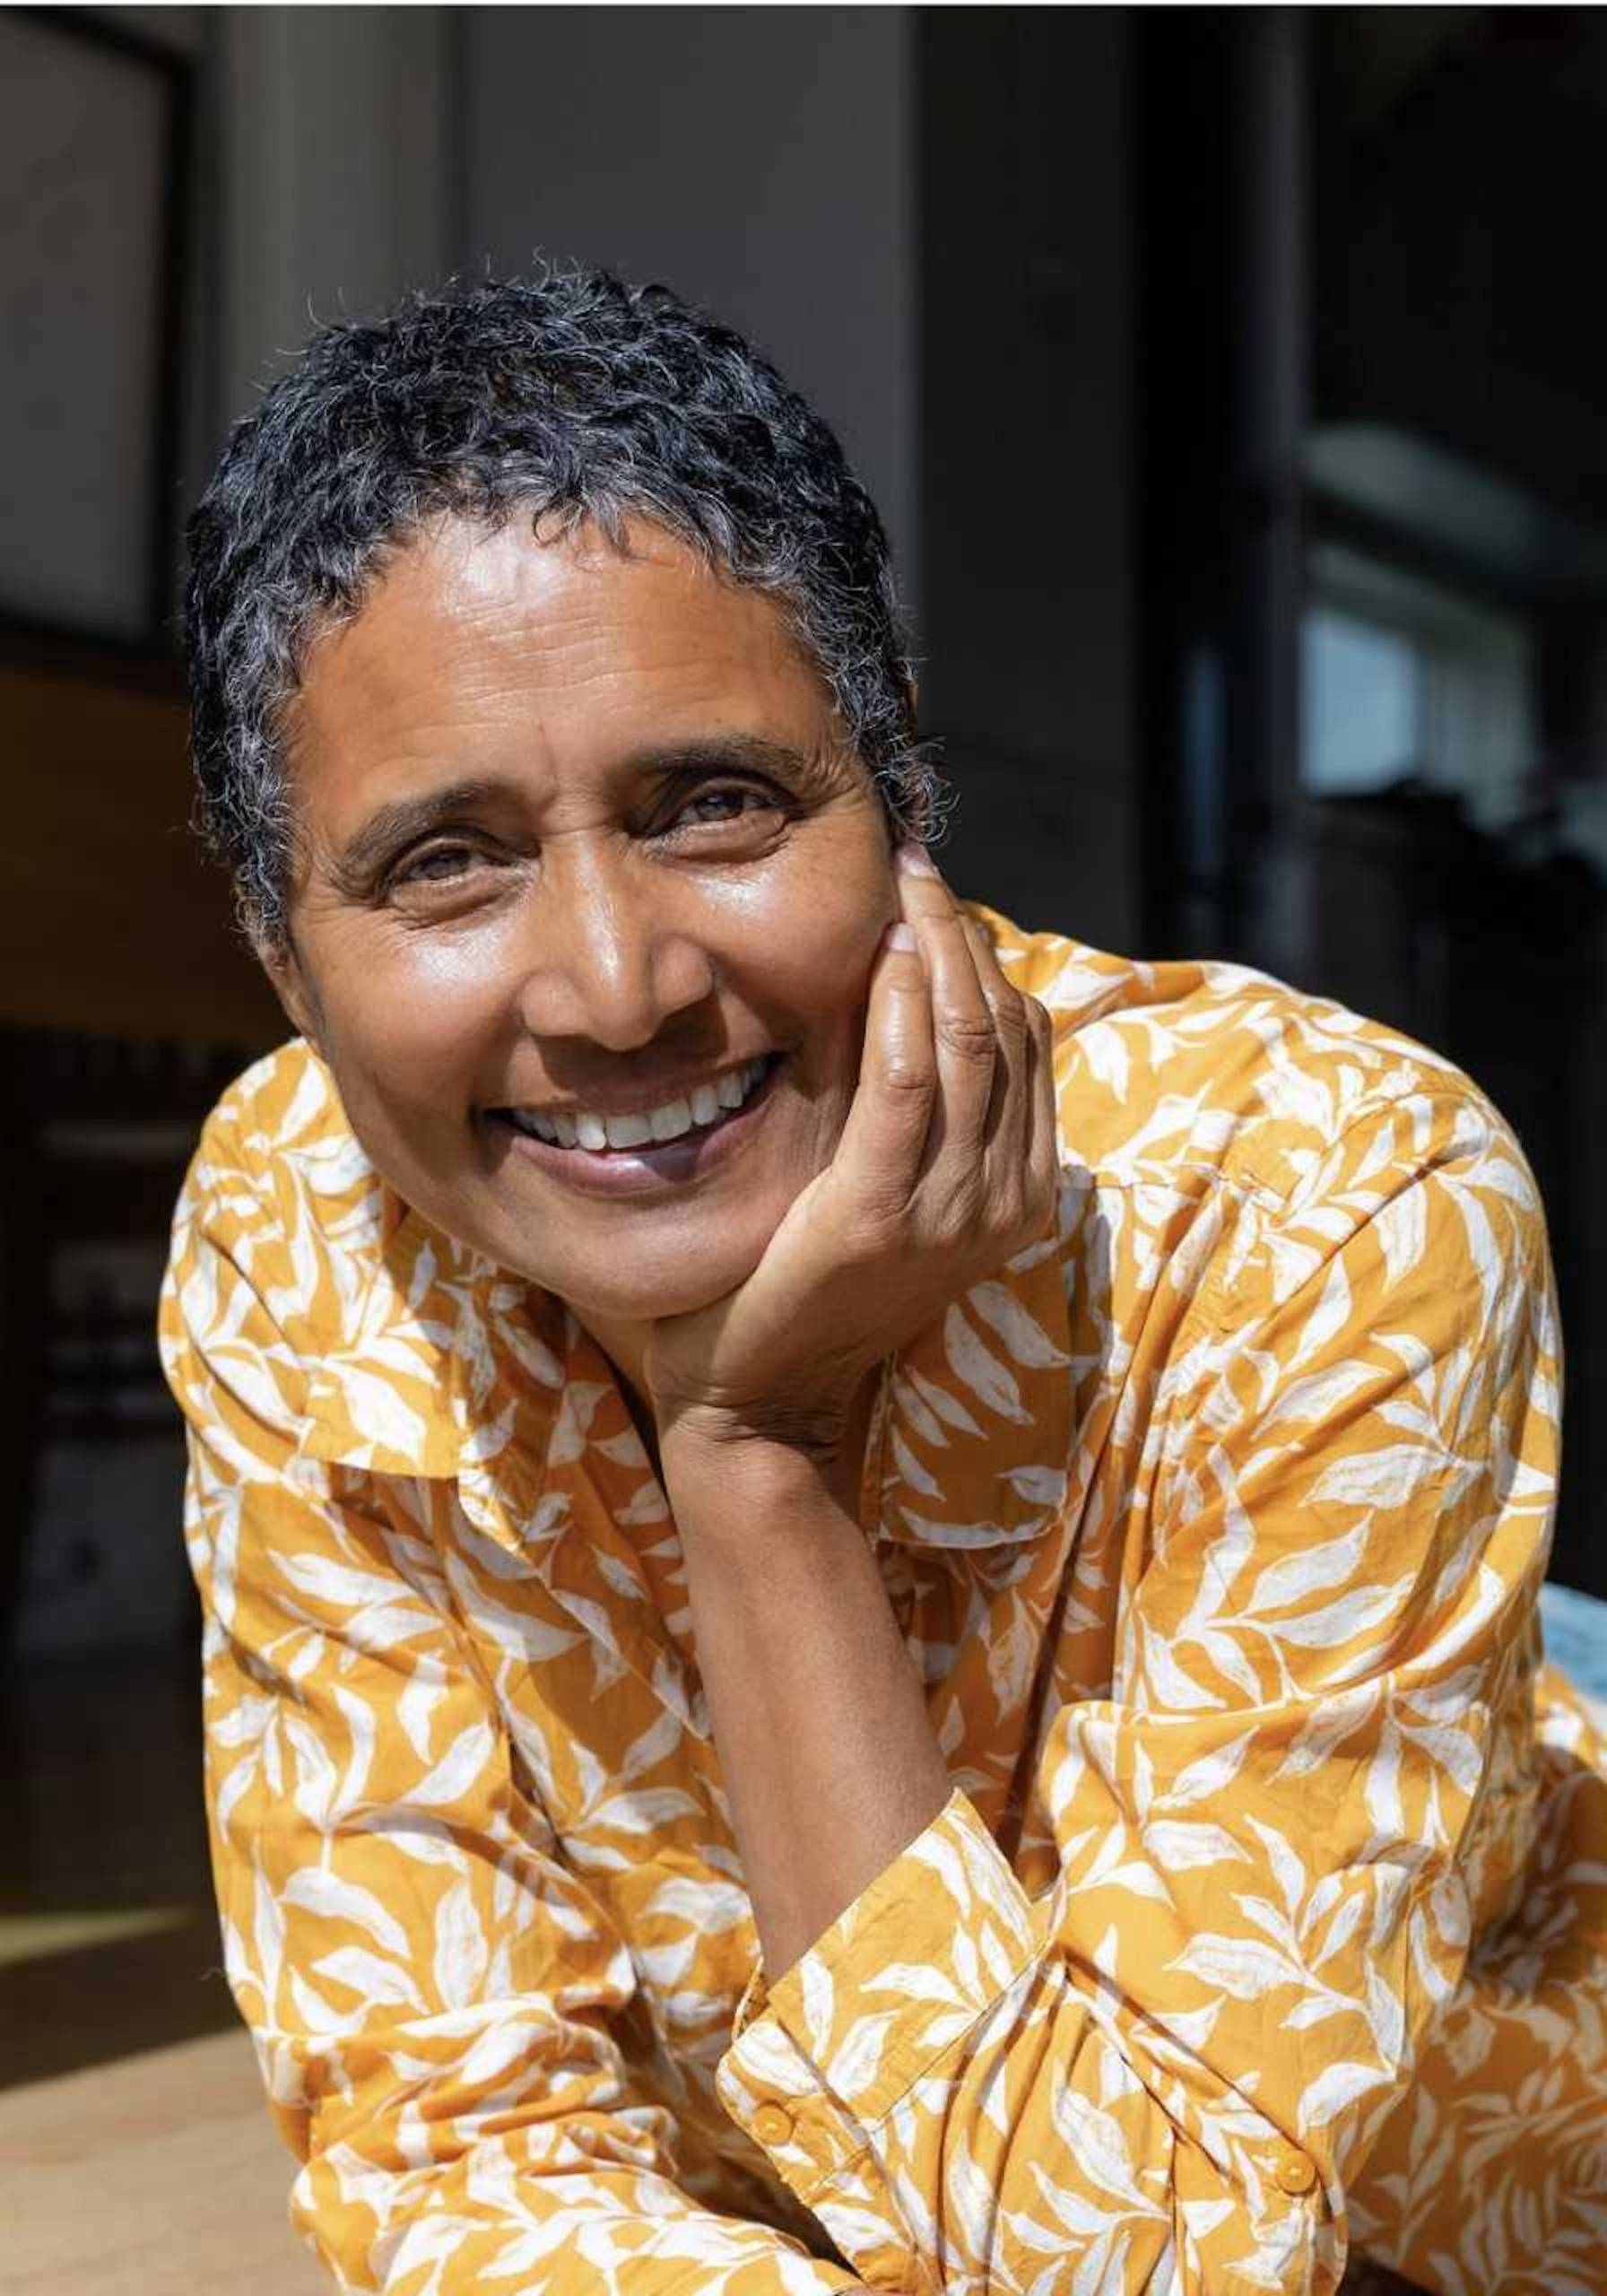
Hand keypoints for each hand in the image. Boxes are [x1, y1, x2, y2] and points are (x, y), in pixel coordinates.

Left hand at [643, 844, 1058, 1472]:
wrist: (759, 1401)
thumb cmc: (802, 1292)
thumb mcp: (883, 1193)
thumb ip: (909, 1118)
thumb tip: (897, 1002)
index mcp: (1016, 1193)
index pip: (1027, 1043)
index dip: (986, 957)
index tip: (933, 894)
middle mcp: (1003, 1200)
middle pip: (1008, 1028)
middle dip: (964, 933)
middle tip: (916, 863)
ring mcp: (952, 1211)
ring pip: (971, 1043)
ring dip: (936, 947)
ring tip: (902, 883)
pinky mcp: (881, 1215)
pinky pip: (910, 1086)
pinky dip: (902, 1009)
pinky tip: (882, 952)